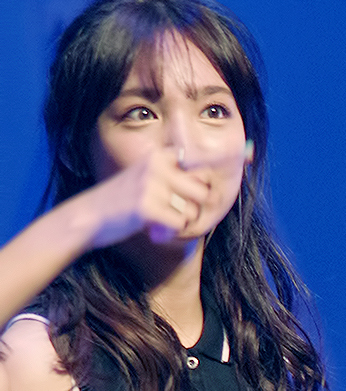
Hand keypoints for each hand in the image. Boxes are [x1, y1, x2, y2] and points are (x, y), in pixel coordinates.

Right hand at [86, 146, 220, 247]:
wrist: (88, 216)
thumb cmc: (120, 202)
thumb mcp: (144, 179)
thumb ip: (172, 178)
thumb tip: (211, 190)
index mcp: (158, 156)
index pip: (199, 169)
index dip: (202, 185)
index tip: (204, 186)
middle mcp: (156, 166)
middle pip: (202, 191)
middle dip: (194, 208)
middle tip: (176, 216)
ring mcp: (151, 185)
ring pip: (192, 211)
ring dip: (180, 223)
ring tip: (159, 223)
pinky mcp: (147, 207)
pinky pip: (179, 224)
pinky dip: (169, 233)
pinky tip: (154, 231)